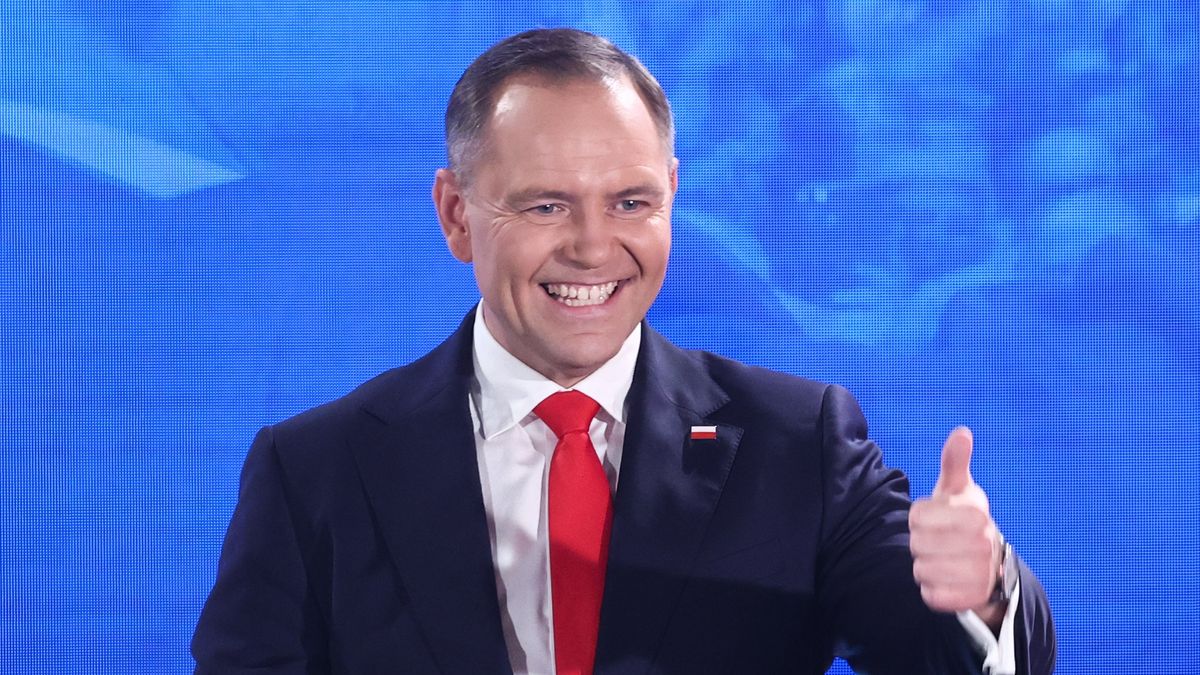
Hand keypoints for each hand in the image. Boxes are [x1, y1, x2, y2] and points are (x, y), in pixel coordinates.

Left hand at [909, 427, 1003, 622]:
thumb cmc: (962, 519)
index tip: (932, 519)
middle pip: (917, 544)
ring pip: (921, 570)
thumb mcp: (957, 489)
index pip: (917, 517)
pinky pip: (931, 595)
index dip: (918, 518)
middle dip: (919, 543)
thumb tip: (962, 432)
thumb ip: (955, 461)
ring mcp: (981, 573)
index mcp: (975, 513)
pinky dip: (930, 589)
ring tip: (940, 560)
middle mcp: (983, 543)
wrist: (990, 565)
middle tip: (935, 542)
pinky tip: (944, 580)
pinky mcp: (973, 598)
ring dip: (923, 566)